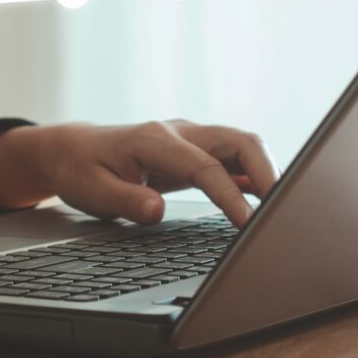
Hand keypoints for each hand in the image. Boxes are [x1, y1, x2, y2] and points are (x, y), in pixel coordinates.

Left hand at [0, 121, 279, 227]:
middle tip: (284, 209)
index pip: (205, 166)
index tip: (248, 224)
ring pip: (242, 147)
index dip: (230, 195)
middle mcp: (179, 133)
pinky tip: (265, 201)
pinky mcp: (196, 153)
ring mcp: (191, 141)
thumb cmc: (81, 169)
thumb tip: (157, 211)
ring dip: (266, 172)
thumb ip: (126, 200)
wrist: (73, 150)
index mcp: (154, 140)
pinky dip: (254, 177)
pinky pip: (233, 160)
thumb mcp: (92, 190)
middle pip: (238, 141)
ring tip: (282, 208)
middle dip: (268, 171)